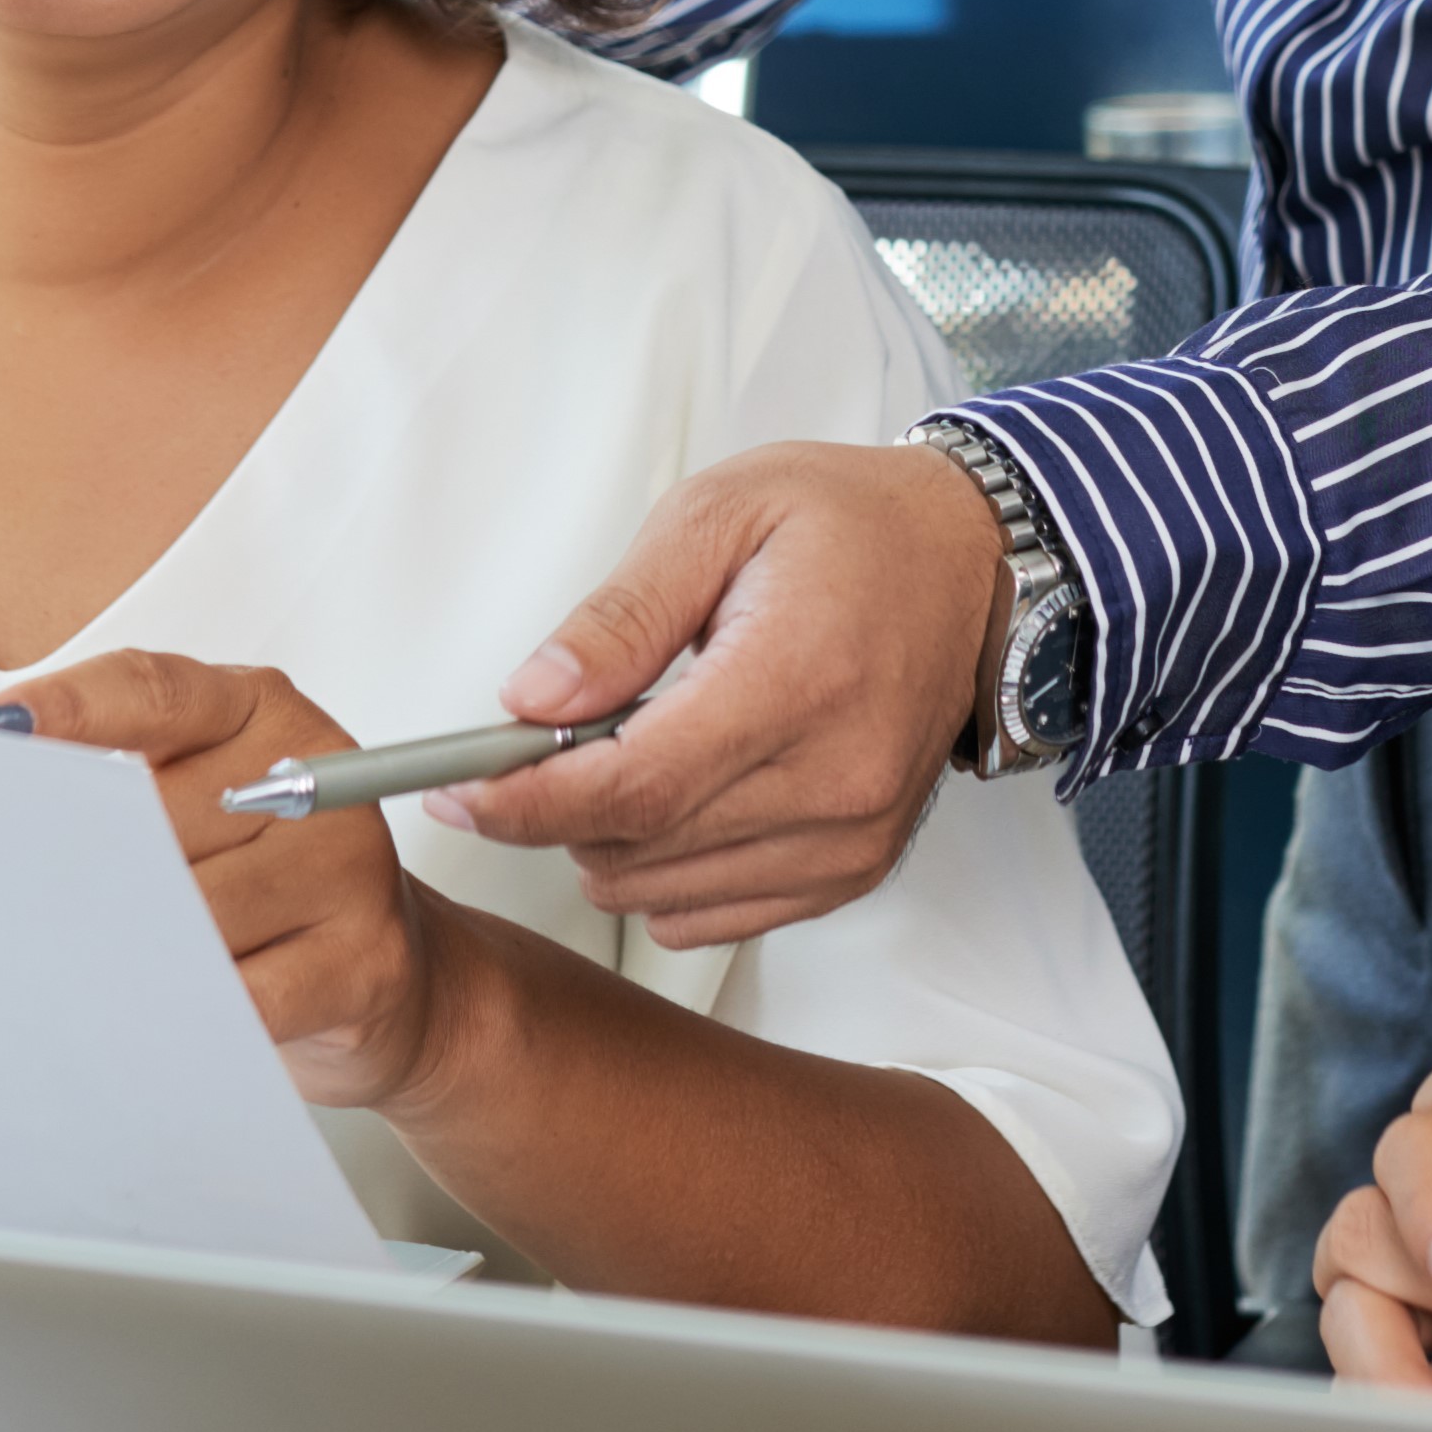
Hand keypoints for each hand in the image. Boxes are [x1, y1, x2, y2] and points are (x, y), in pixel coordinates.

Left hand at [0, 652, 448, 1111]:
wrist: (380, 978)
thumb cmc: (257, 885)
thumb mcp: (198, 811)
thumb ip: (125, 793)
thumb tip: (12, 821)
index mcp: (263, 715)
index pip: (158, 694)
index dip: (75, 709)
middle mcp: (314, 776)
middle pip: (161, 821)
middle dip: (88, 876)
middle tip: (33, 916)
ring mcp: (350, 865)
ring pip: (198, 915)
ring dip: (133, 955)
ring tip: (98, 977)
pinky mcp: (367, 959)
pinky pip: (247, 996)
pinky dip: (188, 1012)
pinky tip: (162, 1017)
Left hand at [428, 441, 1014, 953]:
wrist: (971, 562)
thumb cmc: (851, 525)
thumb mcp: (719, 515)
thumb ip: (619, 616)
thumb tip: (528, 702)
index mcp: (797, 678)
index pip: (632, 787)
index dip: (525, 802)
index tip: (460, 791)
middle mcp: (836, 777)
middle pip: (637, 849)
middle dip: (556, 809)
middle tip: (542, 743)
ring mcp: (852, 835)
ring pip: (664, 895)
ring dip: (610, 842)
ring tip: (629, 753)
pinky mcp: (855, 868)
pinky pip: (714, 917)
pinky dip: (666, 874)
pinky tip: (678, 798)